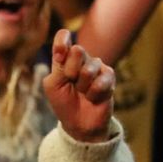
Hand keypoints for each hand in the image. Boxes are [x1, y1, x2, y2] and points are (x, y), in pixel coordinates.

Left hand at [42, 29, 115, 144]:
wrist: (79, 124)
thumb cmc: (64, 104)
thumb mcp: (53, 85)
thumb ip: (58, 66)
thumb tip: (66, 50)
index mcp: (65, 58)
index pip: (63, 37)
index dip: (62, 41)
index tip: (59, 55)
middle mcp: (81, 59)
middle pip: (78, 50)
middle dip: (71, 71)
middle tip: (71, 84)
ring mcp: (96, 67)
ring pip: (89, 68)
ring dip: (82, 87)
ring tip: (83, 94)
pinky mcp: (109, 77)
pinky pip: (101, 80)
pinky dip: (93, 93)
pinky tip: (92, 98)